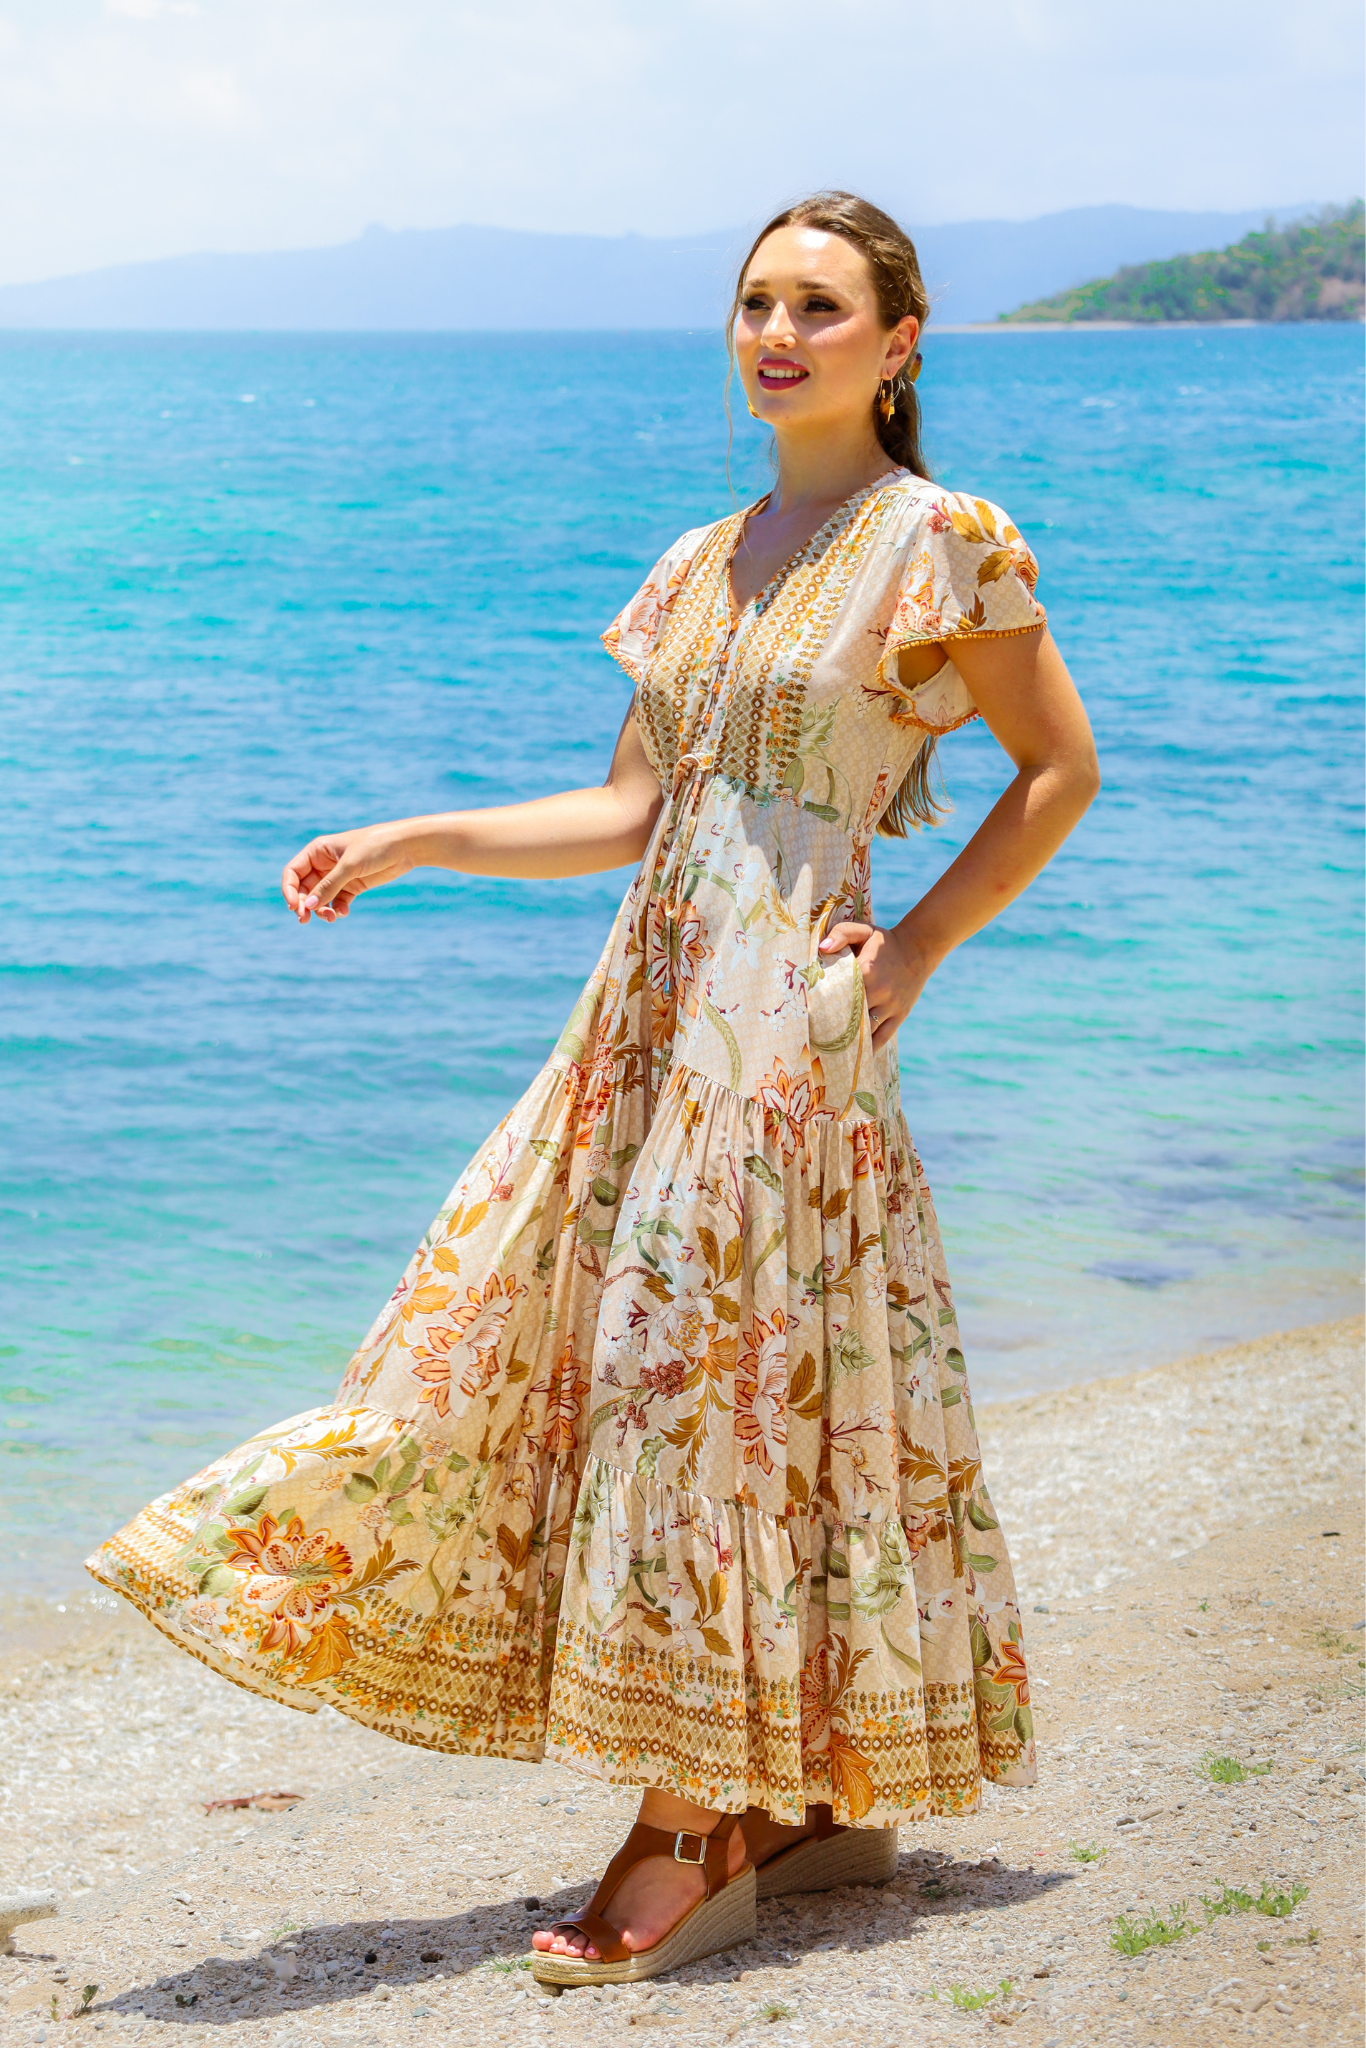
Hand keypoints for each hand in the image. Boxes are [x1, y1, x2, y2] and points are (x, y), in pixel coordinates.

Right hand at [281, 823, 414, 923]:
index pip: (293, 873)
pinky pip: (337, 902)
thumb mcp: (350, 866)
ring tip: (331, 918)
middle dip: (304, 904)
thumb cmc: (375, 847)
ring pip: (320, 899)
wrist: (404, 847)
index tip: (293, 906)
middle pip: (304, 889)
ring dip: (321, 910)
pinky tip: (344, 912)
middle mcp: (324, 864)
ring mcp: (338, 877)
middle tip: (305, 920)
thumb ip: (329, 886)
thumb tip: (308, 905)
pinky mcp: (352, 887)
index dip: (288, 890)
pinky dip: (338, 909)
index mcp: (317, 851)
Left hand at [818, 921, 934, 1051]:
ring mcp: (891, 1005)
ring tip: (829, 1053)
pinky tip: (855, 1056)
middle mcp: (879, 991)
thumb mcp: (864, 929)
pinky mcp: (900, 1014)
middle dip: (831, 1026)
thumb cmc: (885, 941)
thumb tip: (822, 948)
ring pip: (865, 1029)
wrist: (919, 948)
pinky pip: (883, 1036)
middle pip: (849, 1014)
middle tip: (811, 1040)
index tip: (806, 1017)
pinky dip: (869, 1047)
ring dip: (848, 1041)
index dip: (822, 1005)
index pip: (838, 992)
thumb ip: (841, 933)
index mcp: (866, 970)